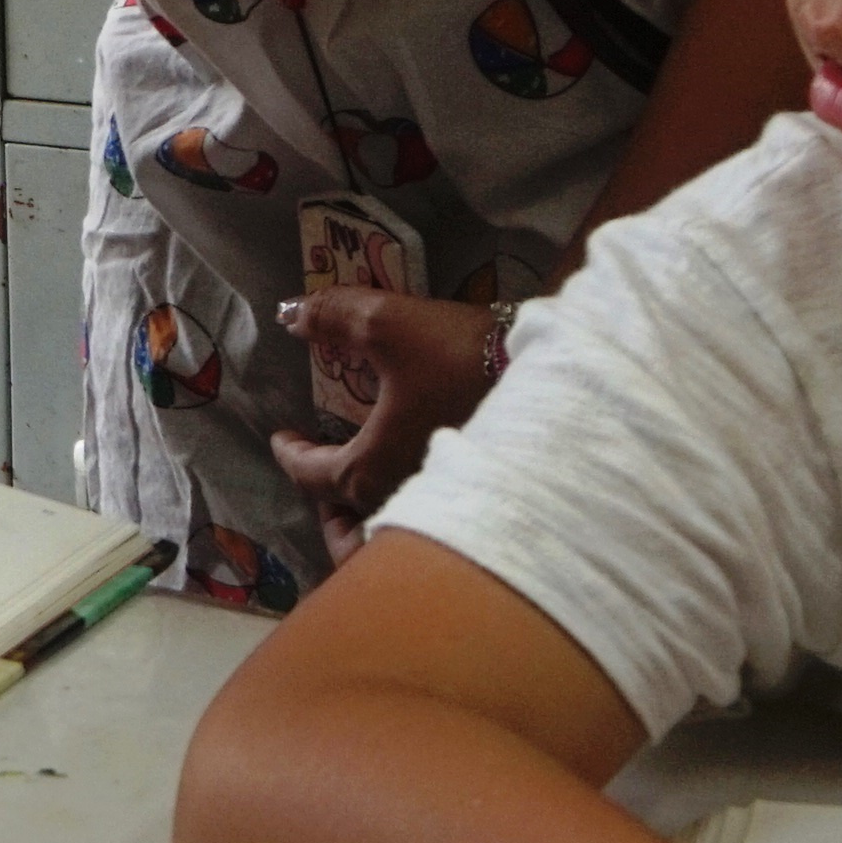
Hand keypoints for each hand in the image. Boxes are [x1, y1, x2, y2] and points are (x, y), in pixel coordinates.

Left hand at [269, 289, 510, 538]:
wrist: (559, 378)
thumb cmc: (462, 356)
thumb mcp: (387, 324)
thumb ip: (334, 317)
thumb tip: (293, 315)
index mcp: (370, 469)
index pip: (312, 475)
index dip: (291, 455)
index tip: (282, 437)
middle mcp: (403, 499)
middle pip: (349, 521)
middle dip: (328, 503)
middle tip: (321, 468)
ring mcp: (444, 503)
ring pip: (390, 527)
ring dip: (368, 516)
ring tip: (366, 480)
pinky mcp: (481, 495)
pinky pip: (429, 518)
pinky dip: (410, 511)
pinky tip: (418, 474)